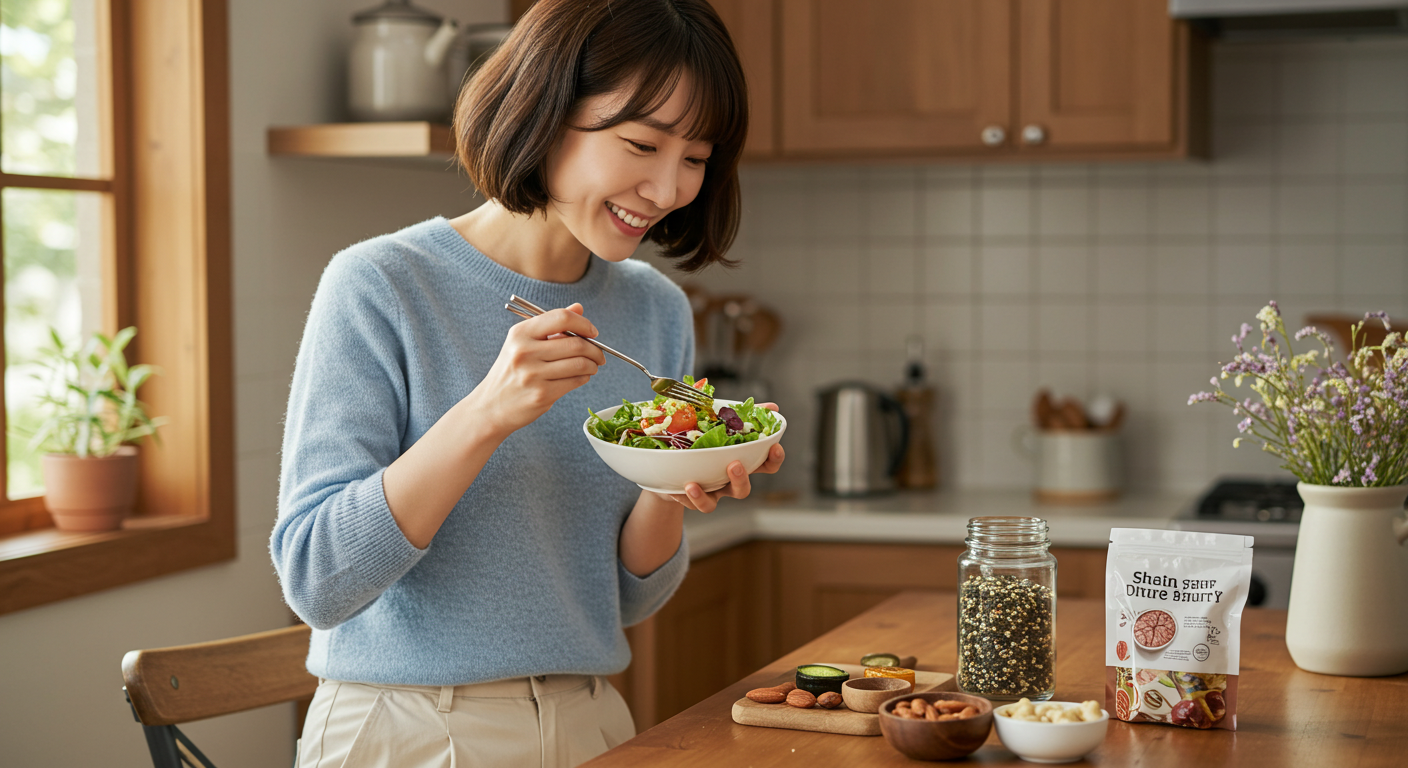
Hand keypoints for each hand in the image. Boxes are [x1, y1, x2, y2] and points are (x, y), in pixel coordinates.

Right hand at [472, 303, 605, 436]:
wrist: (491, 406)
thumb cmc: (511, 372)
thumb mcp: (523, 343)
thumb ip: (551, 325)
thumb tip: (579, 308)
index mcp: (520, 333)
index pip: (561, 318)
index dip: (584, 323)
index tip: (593, 332)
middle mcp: (525, 352)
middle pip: (576, 343)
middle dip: (595, 349)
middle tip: (599, 355)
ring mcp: (533, 374)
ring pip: (580, 364)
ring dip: (593, 365)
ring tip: (592, 366)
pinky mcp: (542, 394)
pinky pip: (575, 381)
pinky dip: (584, 378)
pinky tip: (581, 377)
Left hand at [653, 404, 785, 512]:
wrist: (674, 457)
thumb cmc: (706, 438)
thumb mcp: (722, 421)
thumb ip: (746, 414)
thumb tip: (772, 407)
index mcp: (740, 461)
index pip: (765, 465)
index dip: (774, 459)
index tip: (775, 447)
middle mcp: (726, 481)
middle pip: (742, 490)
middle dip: (740, 480)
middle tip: (734, 464)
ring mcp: (707, 491)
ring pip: (712, 504)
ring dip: (703, 498)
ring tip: (692, 485)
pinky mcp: (688, 498)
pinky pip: (685, 503)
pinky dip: (681, 496)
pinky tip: (678, 486)